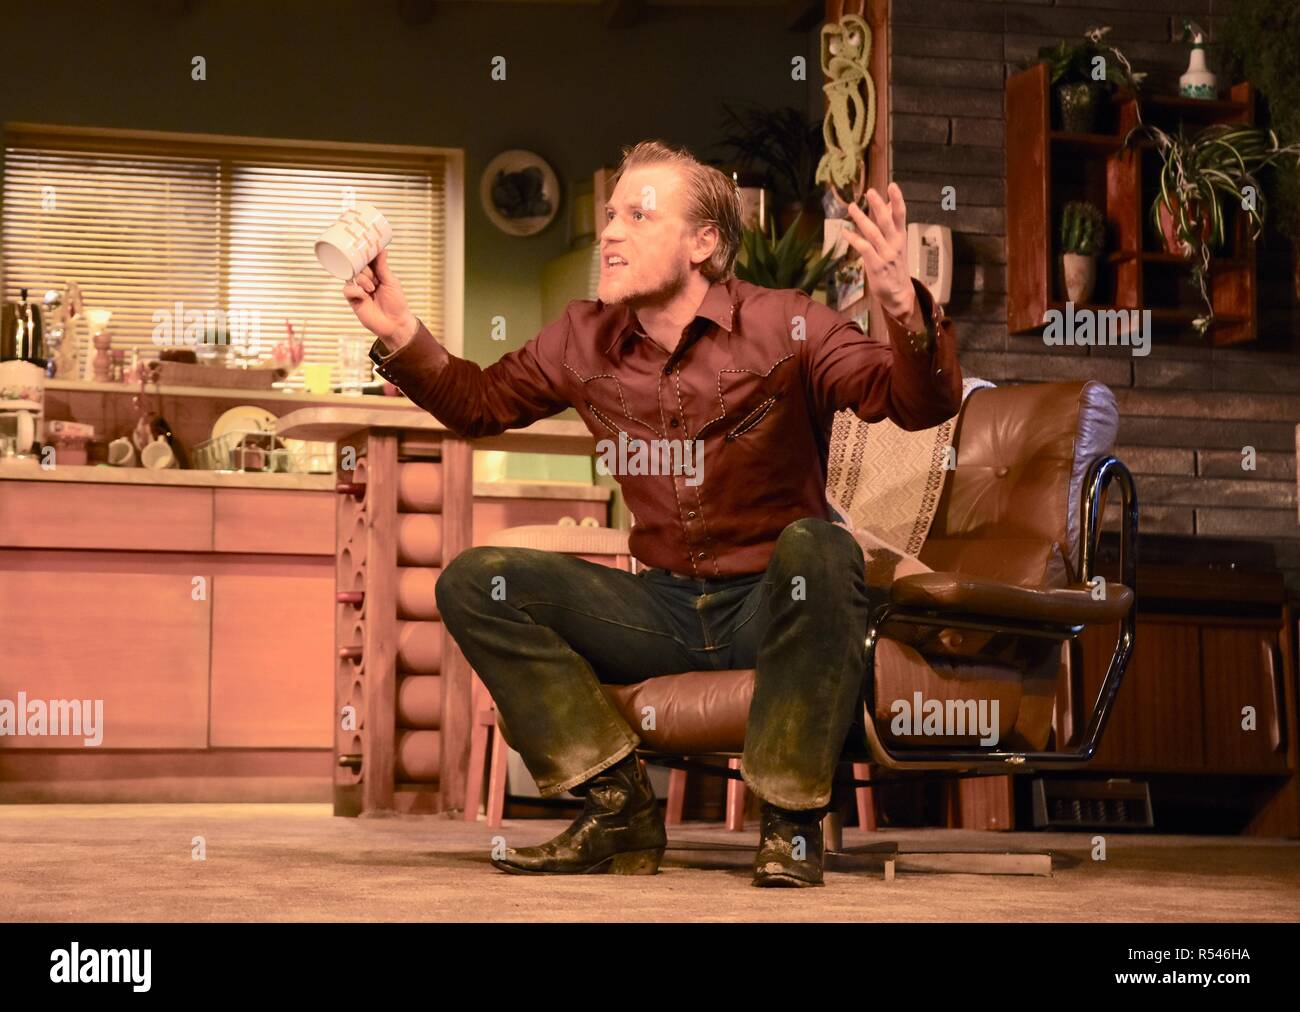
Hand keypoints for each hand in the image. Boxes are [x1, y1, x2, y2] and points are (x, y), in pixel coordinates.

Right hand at [343, 249, 417, 344]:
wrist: (395, 323)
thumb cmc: (396, 303)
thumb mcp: (391, 281)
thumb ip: (383, 266)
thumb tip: (383, 249)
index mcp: (376, 274)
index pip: (366, 259)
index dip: (365, 254)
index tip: (364, 247)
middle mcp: (366, 280)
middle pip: (358, 266)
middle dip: (366, 271)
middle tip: (375, 279)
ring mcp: (359, 289)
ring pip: (352, 276)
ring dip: (363, 280)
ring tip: (372, 289)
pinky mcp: (354, 300)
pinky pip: (348, 289)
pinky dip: (356, 290)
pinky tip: (364, 295)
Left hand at [844, 182, 916, 322]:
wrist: (900, 294)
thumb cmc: (896, 267)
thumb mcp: (897, 244)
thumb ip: (891, 226)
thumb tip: (888, 205)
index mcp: (901, 237)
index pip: (901, 215)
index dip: (897, 200)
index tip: (892, 185)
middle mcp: (895, 244)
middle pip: (888, 221)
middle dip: (879, 206)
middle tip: (870, 191)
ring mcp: (886, 255)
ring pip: (873, 233)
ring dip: (861, 219)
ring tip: (852, 206)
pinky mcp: (876, 266)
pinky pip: (864, 249)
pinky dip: (854, 239)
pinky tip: (845, 232)